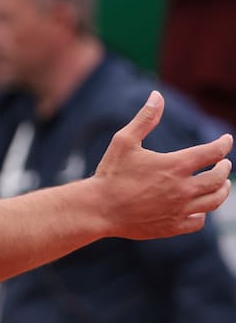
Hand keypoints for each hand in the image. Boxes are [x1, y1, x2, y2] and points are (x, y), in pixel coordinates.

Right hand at [92, 91, 231, 239]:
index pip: (212, 152)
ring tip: (221, 185)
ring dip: (222, 190)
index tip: (226, 140)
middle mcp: (183, 188)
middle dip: (225, 168)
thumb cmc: (110, 173)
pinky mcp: (172, 226)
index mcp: (175, 165)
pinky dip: (202, 213)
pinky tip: (197, 208)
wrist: (99, 209)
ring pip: (215, 200)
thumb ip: (145, 119)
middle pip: (219, 177)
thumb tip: (157, 95)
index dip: (223, 143)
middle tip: (224, 163)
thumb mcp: (124, 141)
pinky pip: (198, 221)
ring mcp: (179, 209)